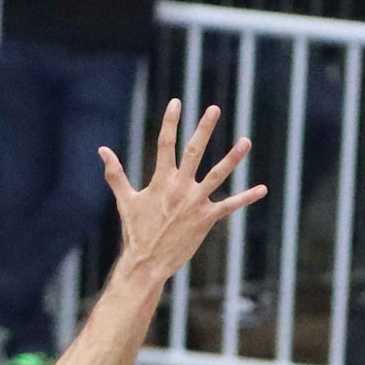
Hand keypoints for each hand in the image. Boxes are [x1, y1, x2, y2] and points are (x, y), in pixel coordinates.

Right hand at [100, 99, 262, 286]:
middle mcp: (179, 187)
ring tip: (246, 141)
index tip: (176, 102)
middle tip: (214, 109)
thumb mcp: (125, 199)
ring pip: (218, 174)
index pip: (165, 144)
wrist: (147, 262)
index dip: (170, 122)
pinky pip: (230, 205)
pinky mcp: (207, 218)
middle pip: (194, 151)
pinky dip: (246, 197)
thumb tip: (102, 150)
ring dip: (233, 158)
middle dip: (204, 129)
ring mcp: (195, 202)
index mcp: (161, 180)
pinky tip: (262, 189)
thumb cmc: (136, 231)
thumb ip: (115, 173)